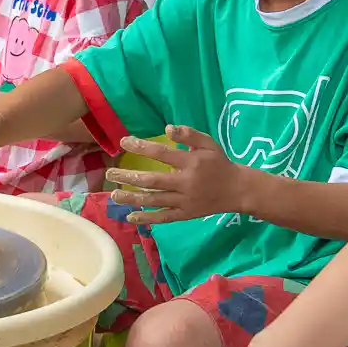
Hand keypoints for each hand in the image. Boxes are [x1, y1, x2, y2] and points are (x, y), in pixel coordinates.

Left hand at [105, 126, 249, 223]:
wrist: (238, 190)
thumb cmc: (220, 163)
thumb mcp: (209, 144)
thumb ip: (189, 135)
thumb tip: (167, 128)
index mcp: (191, 162)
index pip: (161, 154)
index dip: (141, 147)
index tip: (124, 142)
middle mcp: (186, 183)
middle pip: (152, 181)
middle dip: (129, 177)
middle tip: (110, 173)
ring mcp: (185, 201)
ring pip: (154, 200)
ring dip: (132, 198)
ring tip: (114, 194)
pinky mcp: (185, 214)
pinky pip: (163, 217)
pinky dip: (147, 218)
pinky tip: (130, 216)